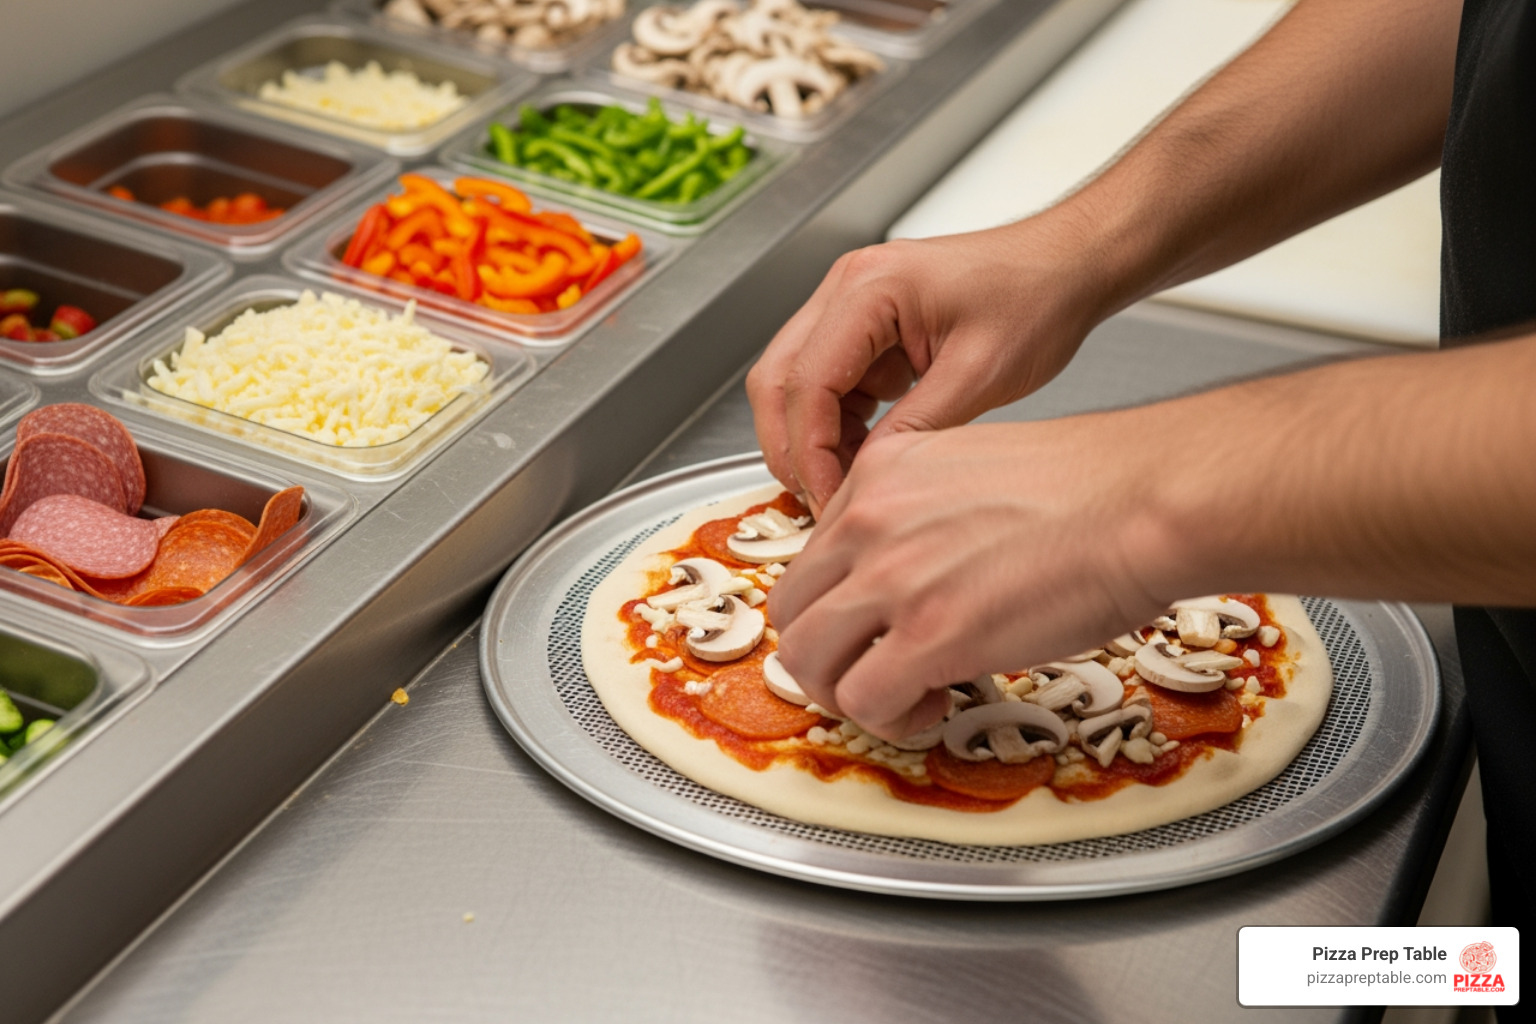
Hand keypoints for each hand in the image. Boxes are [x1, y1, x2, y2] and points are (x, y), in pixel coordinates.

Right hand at [746, 212, 1116, 515]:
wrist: (1066, 266)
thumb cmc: (1036, 296)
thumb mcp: (979, 374)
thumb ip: (915, 428)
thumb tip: (866, 478)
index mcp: (871, 288)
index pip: (807, 381)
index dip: (809, 451)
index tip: (829, 498)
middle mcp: (848, 288)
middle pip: (778, 380)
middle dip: (792, 447)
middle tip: (820, 499)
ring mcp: (851, 304)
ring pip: (794, 384)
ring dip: (813, 438)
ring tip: (850, 481)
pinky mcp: (865, 327)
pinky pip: (827, 382)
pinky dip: (836, 424)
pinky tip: (868, 451)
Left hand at [767, 415, 1182, 740]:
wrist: (1144, 499)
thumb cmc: (1095, 487)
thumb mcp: (978, 467)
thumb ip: (929, 510)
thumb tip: (923, 565)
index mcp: (881, 471)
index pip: (816, 554)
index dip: (841, 605)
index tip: (875, 628)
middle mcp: (870, 518)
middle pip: (793, 608)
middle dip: (825, 655)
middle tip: (870, 673)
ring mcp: (893, 577)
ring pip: (807, 658)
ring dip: (847, 692)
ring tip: (902, 696)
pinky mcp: (929, 635)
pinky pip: (863, 699)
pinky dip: (890, 719)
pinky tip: (933, 707)